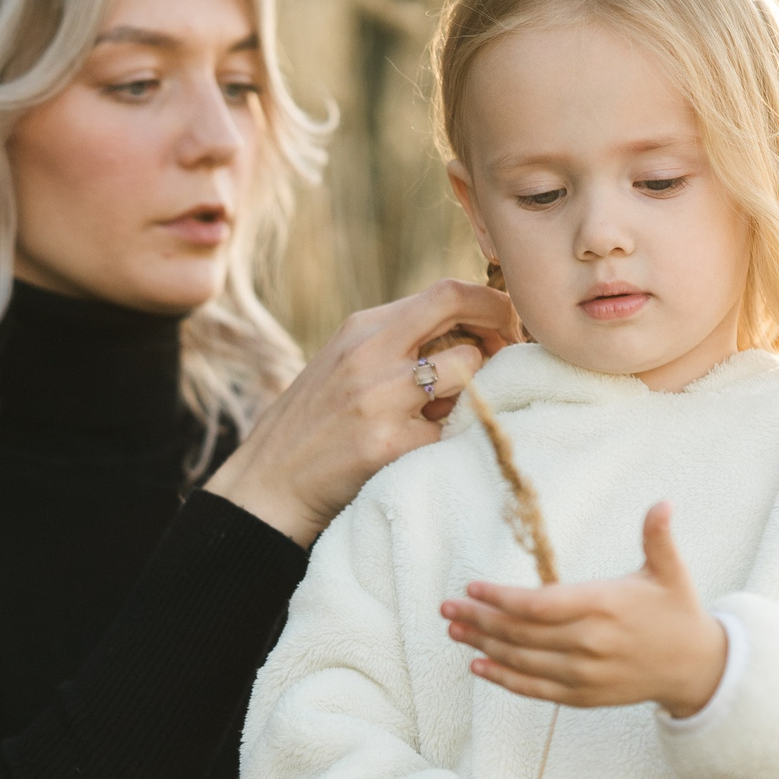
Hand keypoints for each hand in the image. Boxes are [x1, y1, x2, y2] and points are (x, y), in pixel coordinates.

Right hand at [204, 280, 515, 544]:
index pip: (445, 291)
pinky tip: (430, 451)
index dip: (490, 306)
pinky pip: (452, 431)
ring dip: (474, 393)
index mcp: (362, 328)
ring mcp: (380, 397)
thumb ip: (397, 345)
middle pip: (458, 308)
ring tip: (452, 414)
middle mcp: (371, 353)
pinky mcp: (389, 444)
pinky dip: (453, 440)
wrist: (267, 488)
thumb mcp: (345, 366)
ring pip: (466, 371)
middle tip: (510, 358)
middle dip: (500, 330)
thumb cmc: (315, 428)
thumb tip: (472, 336)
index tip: (504, 330)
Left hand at [442, 503, 727, 715]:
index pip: (538, 605)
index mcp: (604, 606)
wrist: (696, 669)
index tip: (472, 587)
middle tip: (447, 608)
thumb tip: (662, 504)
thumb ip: (658, 538)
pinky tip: (478, 665)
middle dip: (480, 618)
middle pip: (521, 633)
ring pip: (522, 660)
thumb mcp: (671, 573)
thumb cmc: (677, 613)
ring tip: (455, 629)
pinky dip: (504, 678)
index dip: (501, 598)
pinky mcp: (583, 696)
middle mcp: (590, 643)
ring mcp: (585, 674)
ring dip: (483, 645)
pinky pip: (535, 688)